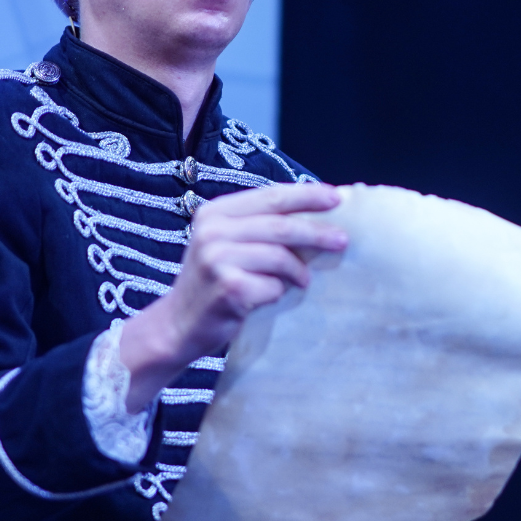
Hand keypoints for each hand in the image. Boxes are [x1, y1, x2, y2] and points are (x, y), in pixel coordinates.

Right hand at [119, 183, 346, 409]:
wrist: (178, 325)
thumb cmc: (213, 283)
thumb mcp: (227, 244)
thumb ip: (260, 228)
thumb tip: (316, 218)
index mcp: (216, 212)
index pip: (271, 196)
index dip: (307, 196)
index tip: (337, 198)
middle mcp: (213, 230)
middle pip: (281, 226)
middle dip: (317, 233)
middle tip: (342, 241)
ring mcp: (217, 259)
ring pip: (281, 257)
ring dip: (298, 272)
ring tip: (302, 281)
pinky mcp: (227, 288)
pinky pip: (273, 287)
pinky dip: (277, 293)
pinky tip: (266, 297)